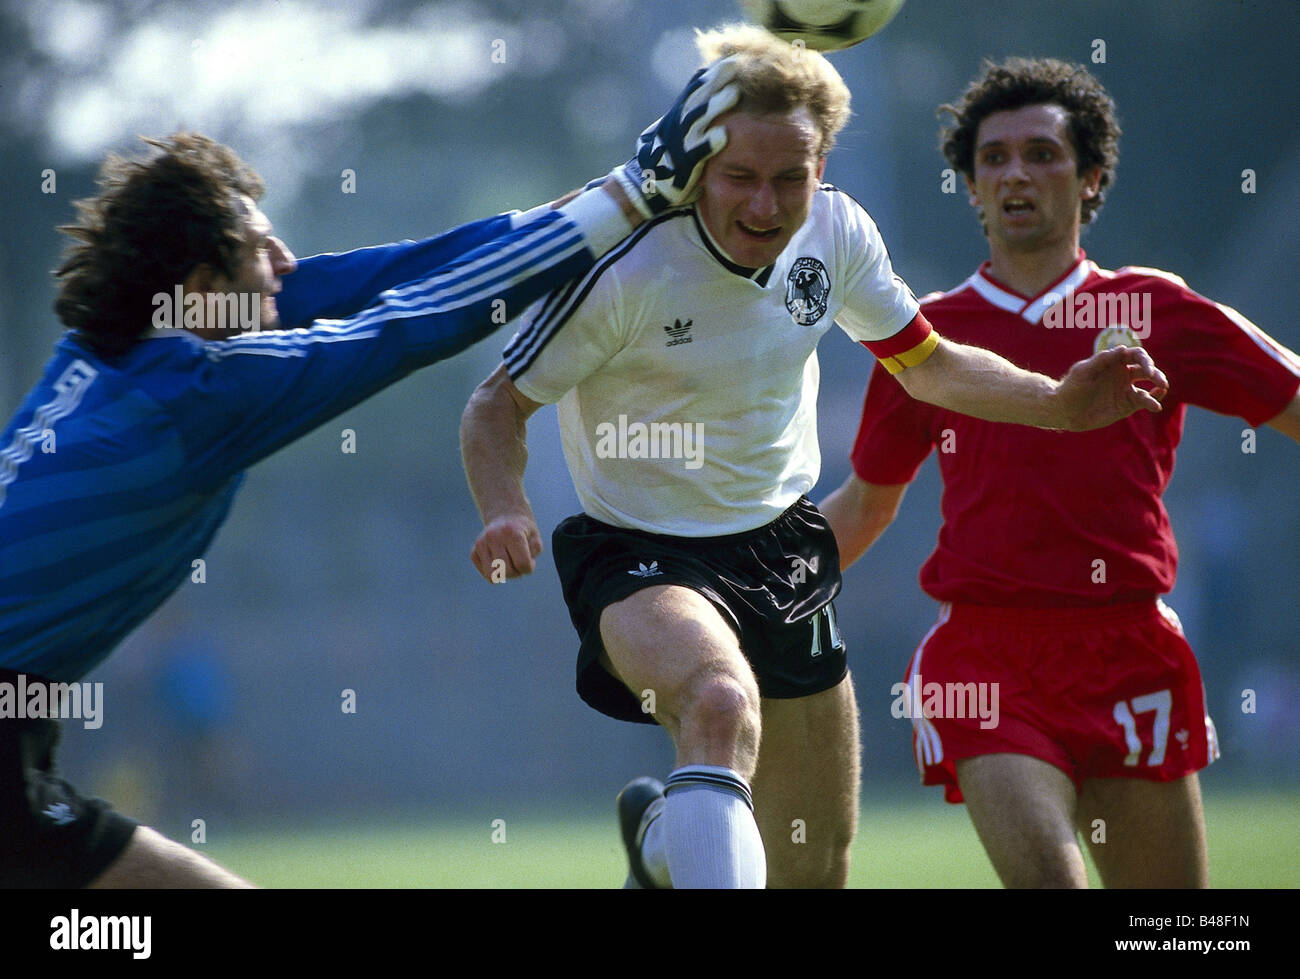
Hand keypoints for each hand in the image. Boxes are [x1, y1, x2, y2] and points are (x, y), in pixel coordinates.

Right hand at [471, 514, 542, 582]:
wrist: (506, 517)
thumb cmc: (524, 532)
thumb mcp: (536, 539)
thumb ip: (533, 553)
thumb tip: (515, 569)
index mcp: (512, 532)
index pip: (522, 564)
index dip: (529, 568)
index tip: (530, 560)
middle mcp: (493, 537)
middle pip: (507, 572)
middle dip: (517, 573)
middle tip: (519, 563)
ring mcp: (481, 544)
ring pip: (492, 576)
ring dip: (504, 576)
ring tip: (509, 566)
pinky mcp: (474, 552)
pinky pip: (486, 574)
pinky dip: (495, 573)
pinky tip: (500, 562)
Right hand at [609, 56, 741, 217]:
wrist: (643, 187)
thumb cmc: (663, 160)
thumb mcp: (672, 131)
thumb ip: (687, 115)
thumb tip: (701, 93)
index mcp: (677, 116)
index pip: (694, 89)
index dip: (710, 73)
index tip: (728, 57)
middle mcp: (678, 125)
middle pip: (698, 97)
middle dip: (715, 80)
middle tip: (735, 64)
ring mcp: (680, 143)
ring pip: (699, 120)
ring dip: (716, 105)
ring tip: (734, 93)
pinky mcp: (684, 164)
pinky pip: (698, 152)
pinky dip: (709, 143)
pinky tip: (723, 135)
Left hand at [1055, 345, 1168, 430]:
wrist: (1065, 411)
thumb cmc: (1072, 387)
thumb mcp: (1083, 371)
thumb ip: (1102, 360)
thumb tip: (1123, 348)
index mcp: (1115, 361)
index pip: (1136, 355)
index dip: (1144, 359)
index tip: (1146, 369)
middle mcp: (1124, 373)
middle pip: (1147, 368)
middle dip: (1154, 372)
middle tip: (1157, 378)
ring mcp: (1127, 389)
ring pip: (1150, 385)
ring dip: (1159, 385)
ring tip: (1162, 387)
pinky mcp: (1128, 405)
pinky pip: (1144, 401)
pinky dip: (1153, 402)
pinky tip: (1155, 406)